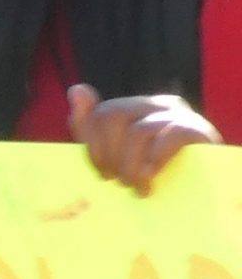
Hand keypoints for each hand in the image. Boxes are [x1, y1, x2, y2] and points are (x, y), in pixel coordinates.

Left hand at [67, 84, 218, 194]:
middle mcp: (156, 104)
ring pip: (139, 131)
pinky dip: (155, 159)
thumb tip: (76, 90)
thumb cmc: (155, 170)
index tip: (102, 174)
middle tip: (117, 182)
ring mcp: (178, 114)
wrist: (201, 187)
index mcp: (135, 107)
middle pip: (113, 115)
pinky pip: (170, 135)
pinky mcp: (198, 130)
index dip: (94, 146)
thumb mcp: (117, 152)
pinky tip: (150, 178)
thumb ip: (90, 126)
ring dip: (131, 165)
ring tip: (136, 188)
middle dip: (109, 154)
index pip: (100, 113)